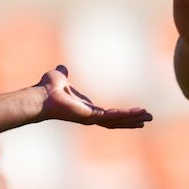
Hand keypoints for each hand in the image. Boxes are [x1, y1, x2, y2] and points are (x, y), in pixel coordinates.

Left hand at [36, 66, 151, 127]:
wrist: (41, 96)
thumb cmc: (48, 89)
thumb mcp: (60, 77)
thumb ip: (64, 74)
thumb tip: (62, 68)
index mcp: (86, 108)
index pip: (108, 114)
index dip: (121, 114)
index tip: (134, 112)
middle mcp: (90, 116)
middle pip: (116, 121)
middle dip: (132, 120)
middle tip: (147, 119)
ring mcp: (91, 118)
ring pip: (117, 120)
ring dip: (132, 118)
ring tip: (147, 117)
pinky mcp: (91, 117)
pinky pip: (112, 116)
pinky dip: (125, 115)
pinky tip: (138, 113)